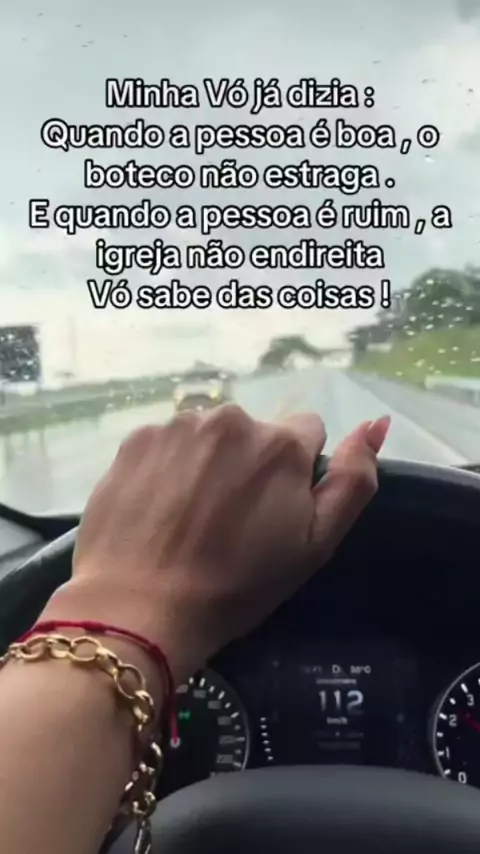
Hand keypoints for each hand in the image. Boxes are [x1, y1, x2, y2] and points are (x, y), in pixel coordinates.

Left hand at [43, 406, 389, 682]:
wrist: (140, 609)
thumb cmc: (236, 586)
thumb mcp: (315, 545)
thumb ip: (354, 481)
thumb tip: (375, 424)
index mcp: (281, 443)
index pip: (307, 432)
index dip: (296, 472)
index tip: (274, 510)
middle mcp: (230, 418)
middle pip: (255, 432)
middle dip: (251, 463)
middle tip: (230, 520)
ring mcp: (177, 426)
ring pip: (209, 435)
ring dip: (209, 462)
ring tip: (190, 516)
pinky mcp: (135, 439)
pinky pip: (167, 442)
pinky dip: (168, 466)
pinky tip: (158, 507)